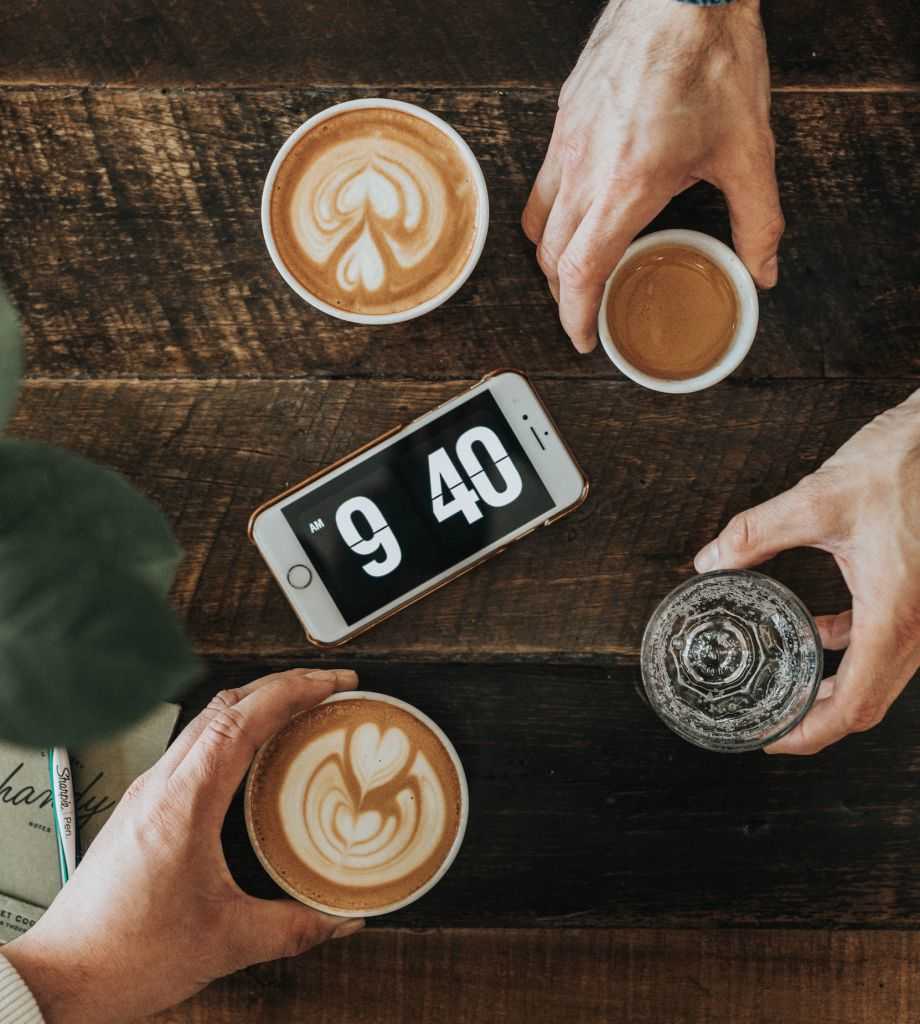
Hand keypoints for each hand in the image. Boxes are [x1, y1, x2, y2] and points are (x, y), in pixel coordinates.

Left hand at [3, 668, 363, 1022]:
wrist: (63, 976)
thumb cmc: (126, 955)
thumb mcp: (226, 942)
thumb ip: (294, 928)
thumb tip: (341, 916)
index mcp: (182, 803)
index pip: (241, 720)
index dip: (292, 692)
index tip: (331, 683)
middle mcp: (160, 785)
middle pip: (225, 705)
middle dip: (281, 686)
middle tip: (327, 688)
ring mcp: (147, 792)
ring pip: (206, 721)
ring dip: (256, 705)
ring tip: (298, 711)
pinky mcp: (142, 807)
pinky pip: (194, 747)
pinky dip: (233, 733)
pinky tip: (255, 756)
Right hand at [522, 0, 782, 351]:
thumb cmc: (710, 60)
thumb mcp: (749, 152)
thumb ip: (758, 222)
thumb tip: (762, 272)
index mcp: (626, 186)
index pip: (579, 271)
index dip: (574, 316)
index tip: (584, 339)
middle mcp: (584, 169)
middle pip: (550, 257)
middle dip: (563, 295)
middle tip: (585, 310)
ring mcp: (566, 143)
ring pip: (537, 222)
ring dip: (552, 257)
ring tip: (577, 268)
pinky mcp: (563, 120)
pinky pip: (543, 184)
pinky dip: (551, 214)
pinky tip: (581, 210)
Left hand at [694, 391, 919, 754]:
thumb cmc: (908, 463)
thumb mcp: (818, 499)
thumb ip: (756, 533)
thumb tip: (711, 561)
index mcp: (896, 615)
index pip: (854, 705)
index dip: (810, 732)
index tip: (772, 739)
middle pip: (869, 701)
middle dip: (818, 717)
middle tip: (772, 719)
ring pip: (881, 673)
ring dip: (834, 683)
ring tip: (788, 681)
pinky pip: (887, 638)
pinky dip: (850, 644)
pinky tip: (818, 629)